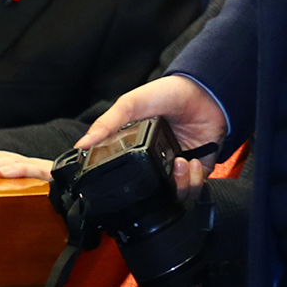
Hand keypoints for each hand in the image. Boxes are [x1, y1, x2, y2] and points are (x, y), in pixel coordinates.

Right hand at [74, 76, 225, 201]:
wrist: (206, 91)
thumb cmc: (168, 94)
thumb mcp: (131, 104)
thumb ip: (107, 124)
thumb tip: (81, 145)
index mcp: (135, 150)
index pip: (123, 176)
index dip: (123, 185)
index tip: (123, 183)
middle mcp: (154, 161)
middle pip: (148, 192)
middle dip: (153, 190)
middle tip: (159, 170)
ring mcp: (175, 167)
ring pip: (172, 195)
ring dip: (177, 184)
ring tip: (179, 163)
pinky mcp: (197, 169)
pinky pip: (193, 188)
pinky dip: (193, 180)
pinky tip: (192, 162)